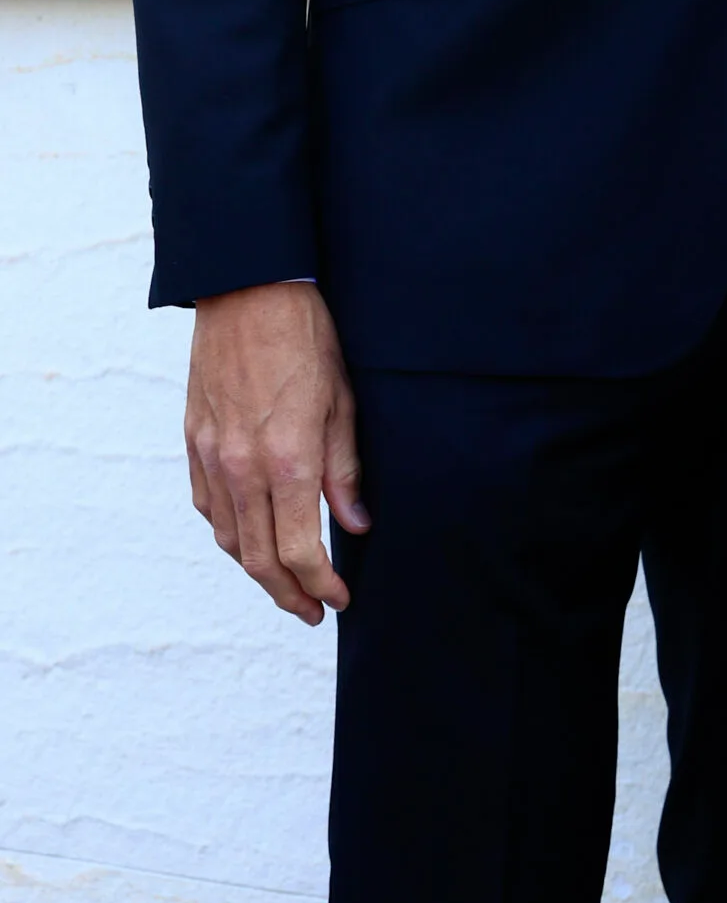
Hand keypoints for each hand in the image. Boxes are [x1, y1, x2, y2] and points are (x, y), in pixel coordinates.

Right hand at [186, 281, 367, 624]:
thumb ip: (344, 470)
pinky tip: (249, 536)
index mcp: (286, 460)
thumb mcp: (342, 401)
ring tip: (286, 582)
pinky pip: (209, 506)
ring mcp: (213, 456)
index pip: (299, 550)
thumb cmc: (305, 338)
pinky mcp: (195, 442)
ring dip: (257, 571)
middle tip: (313, 610)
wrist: (248, 291)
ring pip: (229, 539)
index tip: (339, 599)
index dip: (320, 585)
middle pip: (259, 560)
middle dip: (288, 595)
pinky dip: (230, 533)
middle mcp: (243, 468)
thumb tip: (355, 524)